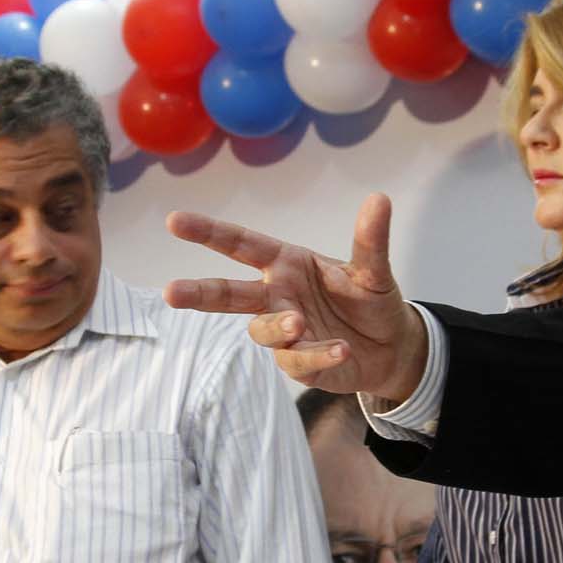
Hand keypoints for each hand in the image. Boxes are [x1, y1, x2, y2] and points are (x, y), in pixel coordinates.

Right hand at [164, 195, 427, 400]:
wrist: (391, 346)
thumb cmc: (371, 299)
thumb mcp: (373, 269)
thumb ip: (370, 239)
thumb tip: (379, 199)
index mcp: (285, 264)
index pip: (240, 244)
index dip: (208, 232)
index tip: (174, 220)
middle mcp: (276, 296)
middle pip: (229, 294)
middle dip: (199, 293)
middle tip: (170, 292)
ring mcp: (284, 332)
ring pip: (262, 330)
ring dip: (276, 326)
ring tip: (297, 322)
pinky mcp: (298, 364)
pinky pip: (299, 360)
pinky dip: (319, 354)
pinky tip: (341, 349)